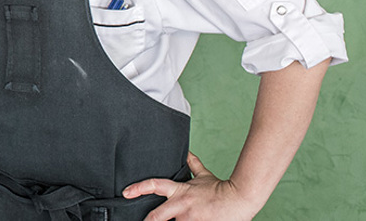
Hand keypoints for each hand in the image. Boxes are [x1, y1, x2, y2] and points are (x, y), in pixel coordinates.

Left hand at [124, 153, 259, 220]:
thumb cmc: (221, 188)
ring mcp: (189, 219)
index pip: (154, 185)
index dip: (137, 188)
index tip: (125, 193)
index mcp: (179, 191)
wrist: (240, 198)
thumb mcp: (203, 175)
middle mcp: (181, 205)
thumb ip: (192, 164)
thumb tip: (186, 152)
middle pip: (156, 216)